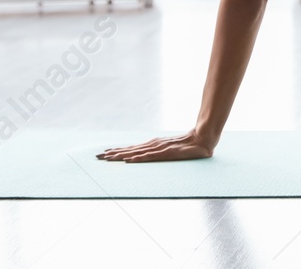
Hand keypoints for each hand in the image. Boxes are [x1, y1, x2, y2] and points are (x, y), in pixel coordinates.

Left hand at [97, 128, 215, 162]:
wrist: (203, 139)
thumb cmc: (187, 146)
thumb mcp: (170, 150)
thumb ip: (160, 153)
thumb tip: (149, 157)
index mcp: (153, 145)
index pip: (131, 148)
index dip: (117, 151)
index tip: (104, 153)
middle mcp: (153, 145)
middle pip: (129, 150)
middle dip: (113, 154)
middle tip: (98, 157)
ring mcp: (160, 148)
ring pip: (137, 152)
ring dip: (122, 155)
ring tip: (109, 158)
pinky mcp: (167, 153)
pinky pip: (151, 156)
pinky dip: (139, 158)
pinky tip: (130, 160)